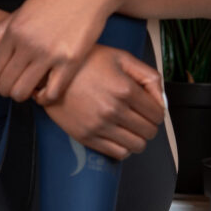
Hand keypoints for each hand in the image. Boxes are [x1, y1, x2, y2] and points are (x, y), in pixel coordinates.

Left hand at [0, 0, 121, 102]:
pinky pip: (51, 92)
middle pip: (5, 85)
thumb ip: (1, 30)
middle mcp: (28, 43)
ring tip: (32, 89)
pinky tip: (47, 91)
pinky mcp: (71, 60)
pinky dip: (46, 97)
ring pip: (23, 92)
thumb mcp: (24, 8)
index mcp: (14, 31)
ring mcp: (49, 53)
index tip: (8, 76)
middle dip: (8, 90)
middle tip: (18, 86)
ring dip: (24, 95)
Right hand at [37, 42, 166, 159]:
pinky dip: (123, 147)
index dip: (157, 112)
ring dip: (138, 138)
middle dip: (149, 124)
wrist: (49, 72)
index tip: (151, 108)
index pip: (157, 114)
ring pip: (136, 146)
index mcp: (125, 89)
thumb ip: (148, 76)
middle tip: (141, 116)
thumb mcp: (121, 57)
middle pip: (149, 132)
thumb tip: (162, 100)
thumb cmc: (85, 62)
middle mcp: (113, 110)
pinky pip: (118, 153)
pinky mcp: (86, 137)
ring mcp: (99, 126)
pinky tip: (118, 134)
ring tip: (130, 127)